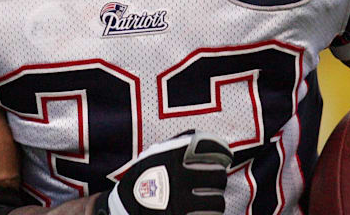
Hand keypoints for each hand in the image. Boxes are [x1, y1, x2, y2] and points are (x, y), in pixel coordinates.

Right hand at [95, 130, 232, 214]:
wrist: (125, 209)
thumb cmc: (145, 179)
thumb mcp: (155, 155)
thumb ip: (181, 145)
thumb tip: (215, 142)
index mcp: (170, 156)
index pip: (210, 146)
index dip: (222, 151)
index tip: (224, 157)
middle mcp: (176, 178)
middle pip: (219, 175)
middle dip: (217, 179)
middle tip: (211, 181)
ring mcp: (180, 203)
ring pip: (218, 201)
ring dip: (213, 201)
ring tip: (202, 199)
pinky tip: (198, 211)